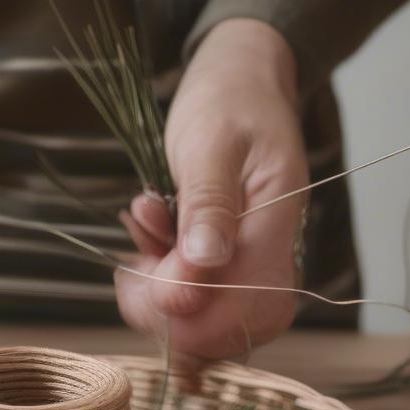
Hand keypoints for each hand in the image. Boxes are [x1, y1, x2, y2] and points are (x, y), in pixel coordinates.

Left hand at [116, 18, 307, 365]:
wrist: (238, 82)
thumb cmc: (226, 102)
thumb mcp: (210, 141)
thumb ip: (207, 201)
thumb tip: (204, 260)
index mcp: (276, 220)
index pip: (249, 300)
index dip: (195, 311)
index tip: (147, 284)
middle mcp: (271, 252)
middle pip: (233, 326)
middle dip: (172, 314)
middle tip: (133, 271)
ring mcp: (251, 261)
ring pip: (211, 319)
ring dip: (160, 296)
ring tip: (140, 243)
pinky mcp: (228, 262)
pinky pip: (196, 298)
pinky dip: (159, 281)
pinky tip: (147, 240)